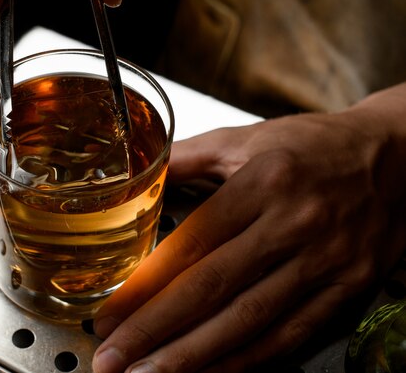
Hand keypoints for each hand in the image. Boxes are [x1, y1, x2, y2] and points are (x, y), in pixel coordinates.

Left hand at [92, 84, 405, 372]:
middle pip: (213, 290)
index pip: (192, 245)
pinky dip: (245, 359)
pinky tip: (208, 371)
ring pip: (249, 321)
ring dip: (193, 357)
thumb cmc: (312, 146)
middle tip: (111, 360)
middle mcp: (296, 226)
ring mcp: (326, 263)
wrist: (398, 158)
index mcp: (264, 184)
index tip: (109, 314)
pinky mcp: (347, 289)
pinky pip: (289, 334)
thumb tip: (131, 179)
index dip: (145, 286)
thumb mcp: (245, 138)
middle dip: (155, 332)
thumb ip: (183, 158)